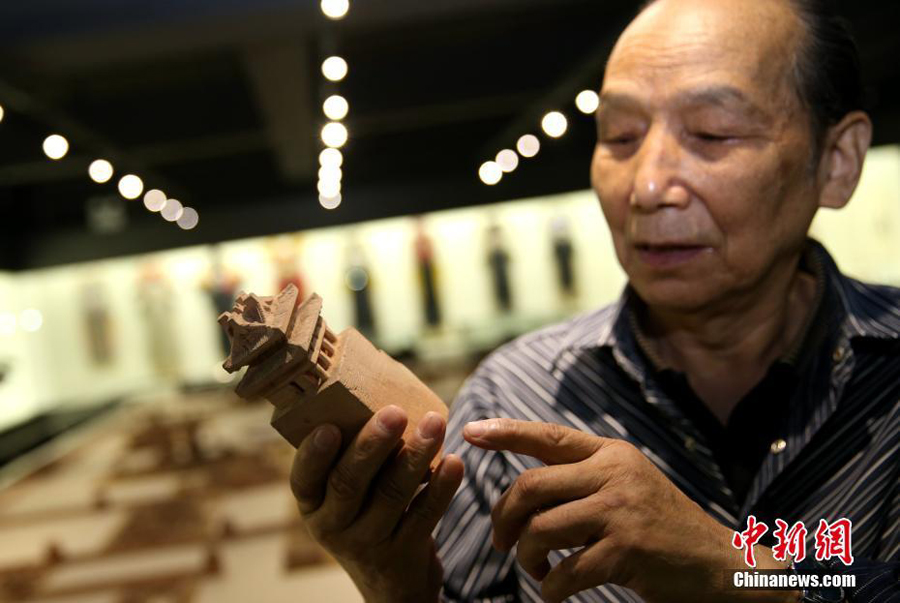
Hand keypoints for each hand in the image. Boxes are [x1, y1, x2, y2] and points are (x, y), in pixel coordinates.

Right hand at [291, 406, 463, 602]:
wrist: (390, 581)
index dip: (314, 454)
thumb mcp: (346, 494)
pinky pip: (424, 516)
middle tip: (394, 412)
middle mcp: (332, 525)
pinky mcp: (403, 554)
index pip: (303, 478)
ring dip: (416, 456)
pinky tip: (455, 462)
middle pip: (349, 483)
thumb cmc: (366, 512)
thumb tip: (376, 380)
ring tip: (436, 422)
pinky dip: (441, 487)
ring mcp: (367, 543)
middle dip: (372, 445)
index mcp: (313, 502)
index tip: (329, 427)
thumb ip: (353, 453)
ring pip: (391, 495)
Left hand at [464, 419, 794, 602]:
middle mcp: (615, 473)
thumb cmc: (663, 528)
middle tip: (501, 541)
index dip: (506, 433)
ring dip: (526, 556)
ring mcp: (621, 510)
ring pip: (541, 529)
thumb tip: (526, 486)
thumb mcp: (628, 485)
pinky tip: (555, 591)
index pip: (549, 436)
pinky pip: (565, 571)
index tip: (470, 432)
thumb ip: (584, 477)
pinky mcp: (627, 551)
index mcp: (611, 454)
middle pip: (531, 486)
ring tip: (536, 569)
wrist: (722, 564)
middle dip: (504, 517)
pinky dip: (550, 588)